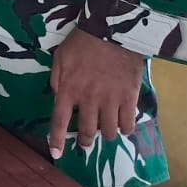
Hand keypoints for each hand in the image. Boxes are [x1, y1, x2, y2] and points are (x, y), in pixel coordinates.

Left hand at [47, 29, 142, 157]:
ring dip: (106, 135)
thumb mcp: (60, 57)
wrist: (111, 32)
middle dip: (85, 141)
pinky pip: (128, 124)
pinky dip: (125, 129)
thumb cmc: (82, 42)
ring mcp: (110, 101)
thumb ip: (57, 78)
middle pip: (86, 130)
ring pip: (108, 132)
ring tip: (105, 131)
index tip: (57, 154)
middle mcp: (88, 99)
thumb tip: (56, 95)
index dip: (57, 139)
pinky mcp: (129, 98)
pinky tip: (123, 125)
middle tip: (85, 142)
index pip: (59, 120)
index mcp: (68, 89)